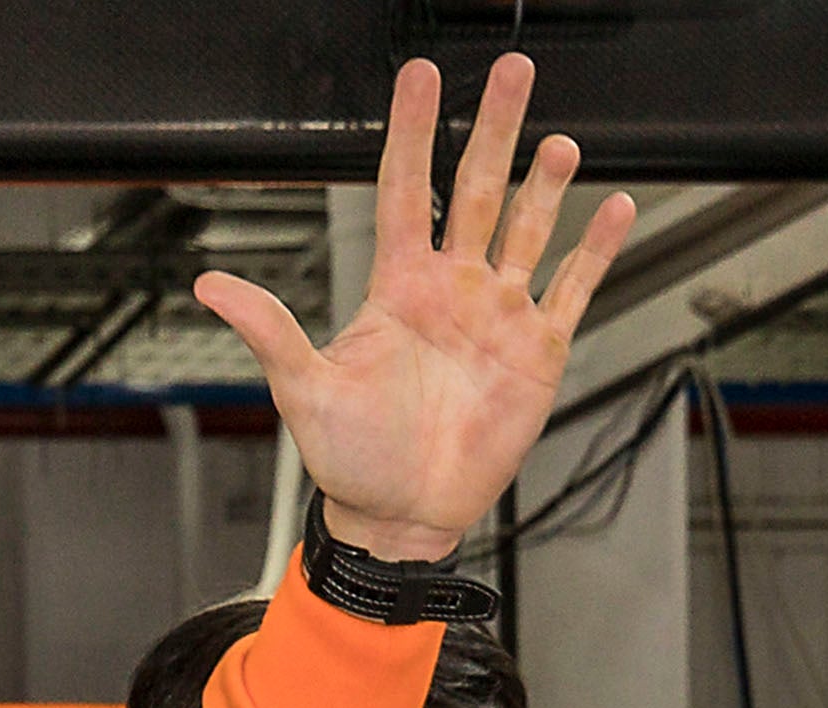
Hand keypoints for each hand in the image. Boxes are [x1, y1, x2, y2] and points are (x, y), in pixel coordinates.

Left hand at [195, 55, 630, 565]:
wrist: (402, 517)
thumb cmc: (351, 460)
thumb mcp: (303, 391)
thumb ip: (269, 331)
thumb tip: (212, 287)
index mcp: (398, 286)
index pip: (405, 188)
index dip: (413, 131)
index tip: (421, 77)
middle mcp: (452, 287)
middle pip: (475, 188)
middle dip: (493, 128)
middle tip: (511, 71)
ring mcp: (498, 313)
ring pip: (527, 228)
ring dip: (545, 184)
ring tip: (559, 143)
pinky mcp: (536, 349)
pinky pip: (572, 287)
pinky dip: (596, 249)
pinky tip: (615, 208)